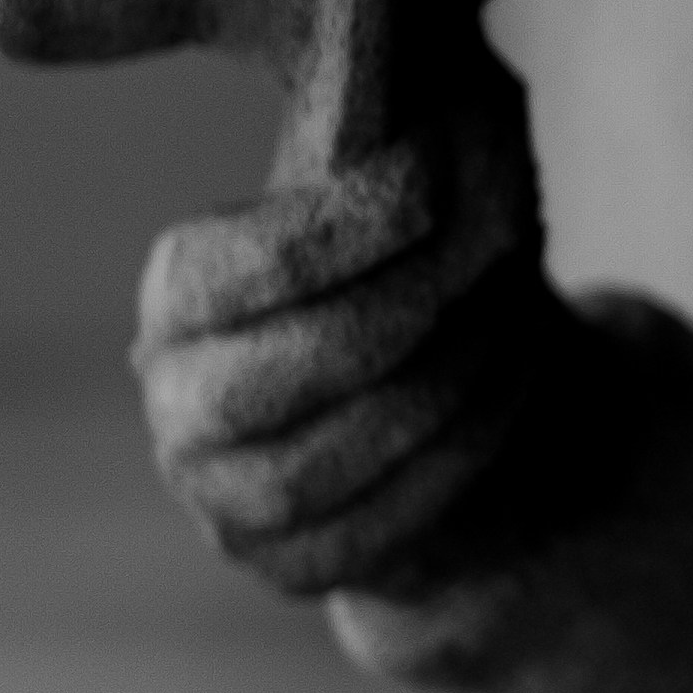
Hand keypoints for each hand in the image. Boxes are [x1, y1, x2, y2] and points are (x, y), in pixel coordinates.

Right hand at [134, 104, 563, 602]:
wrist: (446, 358)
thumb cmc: (423, 235)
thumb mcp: (421, 152)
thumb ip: (415, 128)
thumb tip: (439, 137)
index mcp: (179, 298)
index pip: (222, 274)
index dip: (325, 234)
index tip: (427, 185)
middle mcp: (179, 403)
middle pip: (268, 379)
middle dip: (388, 320)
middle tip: (489, 263)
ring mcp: (224, 497)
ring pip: (316, 470)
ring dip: (431, 394)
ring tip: (514, 321)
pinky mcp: (289, 563)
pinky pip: (362, 539)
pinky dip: (449, 466)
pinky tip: (510, 389)